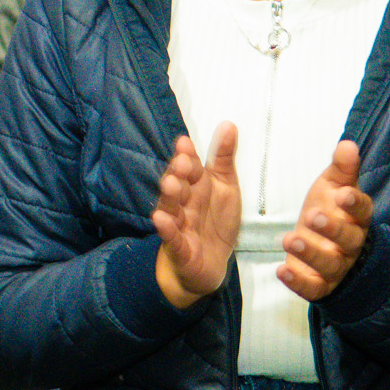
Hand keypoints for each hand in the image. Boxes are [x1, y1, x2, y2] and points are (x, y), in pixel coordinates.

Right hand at [151, 124, 240, 309]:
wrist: (209, 265)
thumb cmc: (215, 223)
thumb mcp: (226, 187)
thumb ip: (223, 158)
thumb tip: (228, 124)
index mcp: (195, 187)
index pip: (189, 168)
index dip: (186, 156)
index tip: (185, 143)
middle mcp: (183, 202)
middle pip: (178, 184)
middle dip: (178, 173)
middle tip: (181, 162)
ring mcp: (178, 224)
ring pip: (171, 207)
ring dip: (170, 196)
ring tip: (171, 184)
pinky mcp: (179, 248)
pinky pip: (170, 237)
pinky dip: (166, 228)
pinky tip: (161, 218)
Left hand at [277, 140, 373, 300]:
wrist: (323, 245)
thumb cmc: (330, 210)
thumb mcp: (333, 186)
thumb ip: (341, 168)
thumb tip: (348, 144)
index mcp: (357, 218)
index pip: (362, 211)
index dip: (354, 203)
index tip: (342, 194)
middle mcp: (351, 245)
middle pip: (349, 240)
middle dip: (332, 229)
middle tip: (312, 216)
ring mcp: (336, 267)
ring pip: (329, 264)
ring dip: (310, 253)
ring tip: (290, 239)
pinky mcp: (319, 284)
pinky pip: (312, 288)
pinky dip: (297, 281)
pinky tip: (281, 270)